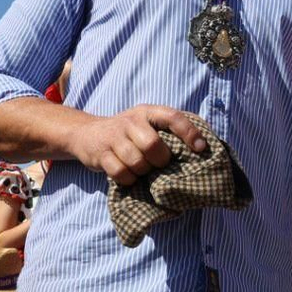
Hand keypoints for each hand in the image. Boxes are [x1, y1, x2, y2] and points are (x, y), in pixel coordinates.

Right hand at [67, 105, 207, 185]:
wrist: (87, 134)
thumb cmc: (129, 133)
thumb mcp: (148, 123)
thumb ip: (171, 129)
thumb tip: (203, 145)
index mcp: (148, 112)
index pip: (173, 117)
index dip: (189, 132)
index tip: (200, 148)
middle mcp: (131, 121)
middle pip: (152, 145)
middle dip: (160, 160)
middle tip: (159, 163)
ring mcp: (114, 137)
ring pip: (136, 162)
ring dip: (143, 171)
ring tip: (143, 169)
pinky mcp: (100, 154)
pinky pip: (121, 173)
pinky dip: (129, 179)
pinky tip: (129, 175)